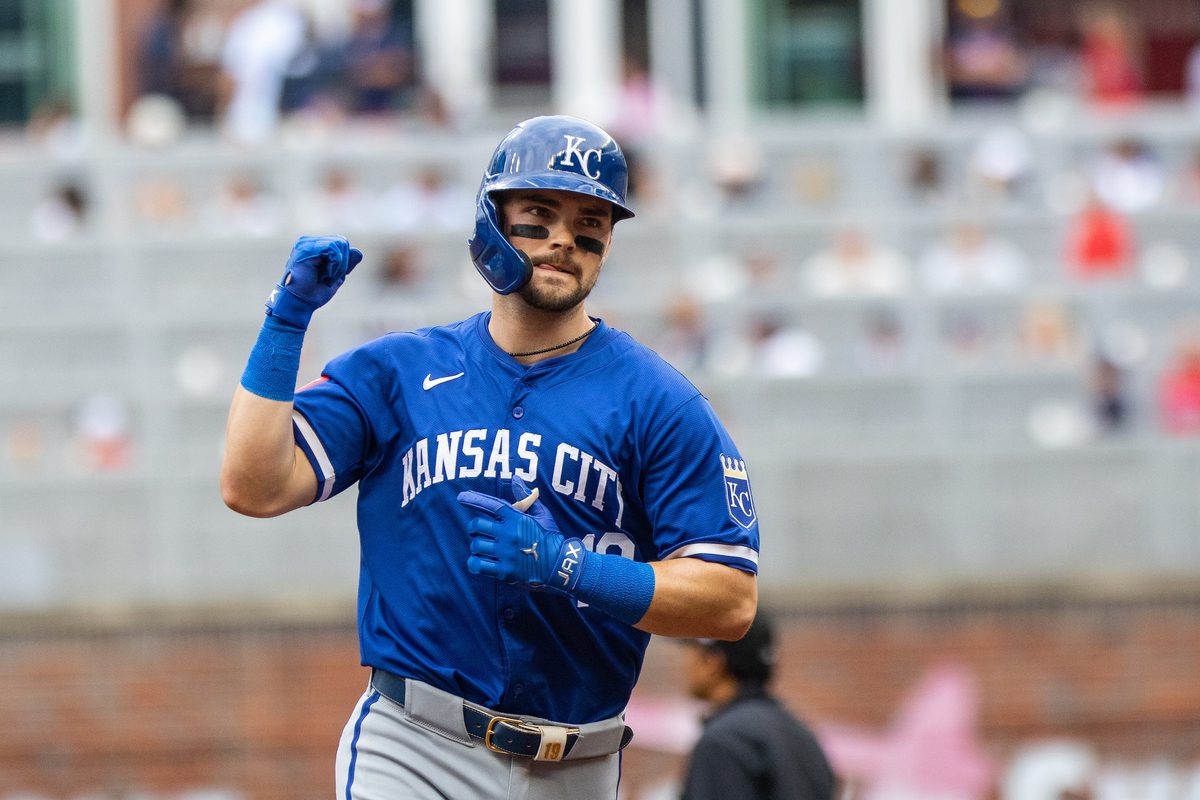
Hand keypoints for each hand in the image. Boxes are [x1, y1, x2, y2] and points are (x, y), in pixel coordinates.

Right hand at [266, 235, 362, 327]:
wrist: (301, 302)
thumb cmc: (314, 291)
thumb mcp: (336, 276)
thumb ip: (347, 263)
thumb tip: (358, 252)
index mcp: (314, 246)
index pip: (341, 244)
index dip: (343, 262)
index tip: (331, 277)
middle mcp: (309, 242)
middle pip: (341, 242)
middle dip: (342, 263)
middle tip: (329, 278)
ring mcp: (307, 243)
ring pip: (339, 244)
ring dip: (338, 265)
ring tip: (326, 277)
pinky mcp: (307, 248)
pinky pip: (333, 249)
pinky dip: (335, 265)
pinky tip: (326, 274)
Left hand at [457, 478, 586, 594]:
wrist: (560, 566)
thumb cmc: (550, 538)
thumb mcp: (542, 514)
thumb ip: (525, 498)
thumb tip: (515, 479)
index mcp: (517, 519)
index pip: (490, 505)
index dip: (474, 499)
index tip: (461, 497)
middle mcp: (509, 534)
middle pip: (477, 525)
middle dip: (474, 527)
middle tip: (479, 532)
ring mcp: (506, 553)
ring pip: (475, 545)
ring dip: (476, 546)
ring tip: (484, 548)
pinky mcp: (504, 571)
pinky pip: (477, 565)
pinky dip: (474, 563)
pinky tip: (479, 562)